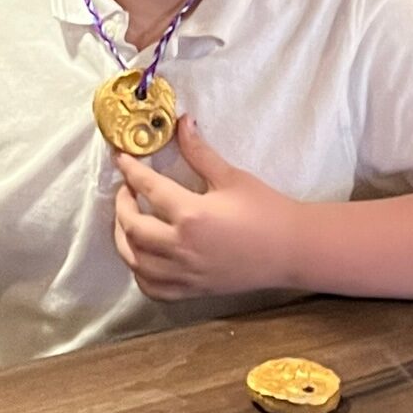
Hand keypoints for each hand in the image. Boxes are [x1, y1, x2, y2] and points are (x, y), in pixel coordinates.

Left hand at [113, 117, 298, 299]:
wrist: (290, 249)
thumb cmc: (265, 211)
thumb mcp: (231, 177)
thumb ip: (199, 152)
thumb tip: (182, 122)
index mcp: (191, 215)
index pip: (148, 188)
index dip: (130, 170)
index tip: (121, 158)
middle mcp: (181, 247)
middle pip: (132, 227)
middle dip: (121, 205)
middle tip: (127, 189)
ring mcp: (185, 274)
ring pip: (135, 260)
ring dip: (124, 238)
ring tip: (129, 219)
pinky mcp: (191, 290)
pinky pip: (151, 287)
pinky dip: (139, 271)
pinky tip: (143, 255)